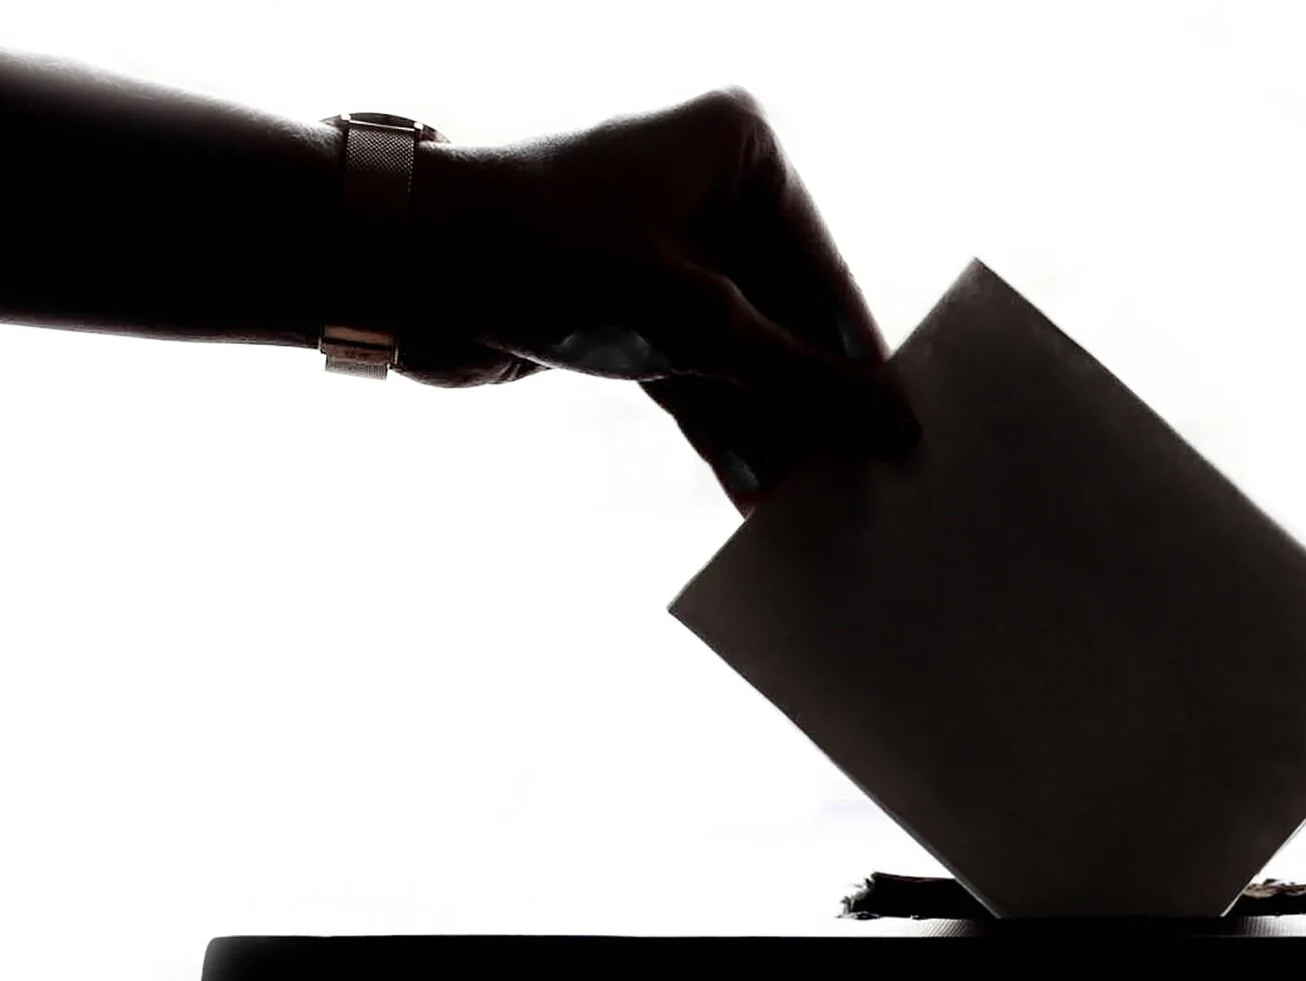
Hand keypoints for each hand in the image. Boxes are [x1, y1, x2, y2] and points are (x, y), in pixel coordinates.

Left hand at [402, 90, 915, 513]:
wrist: (399, 268)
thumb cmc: (548, 256)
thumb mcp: (696, 326)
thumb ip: (802, 381)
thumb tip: (896, 428)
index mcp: (741, 150)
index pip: (827, 273)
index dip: (861, 364)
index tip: (905, 439)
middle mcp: (709, 190)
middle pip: (790, 318)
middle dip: (814, 407)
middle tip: (864, 485)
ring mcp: (668, 253)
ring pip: (745, 356)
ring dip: (771, 431)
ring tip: (815, 506)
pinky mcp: (629, 309)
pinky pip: (698, 377)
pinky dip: (722, 430)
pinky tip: (755, 495)